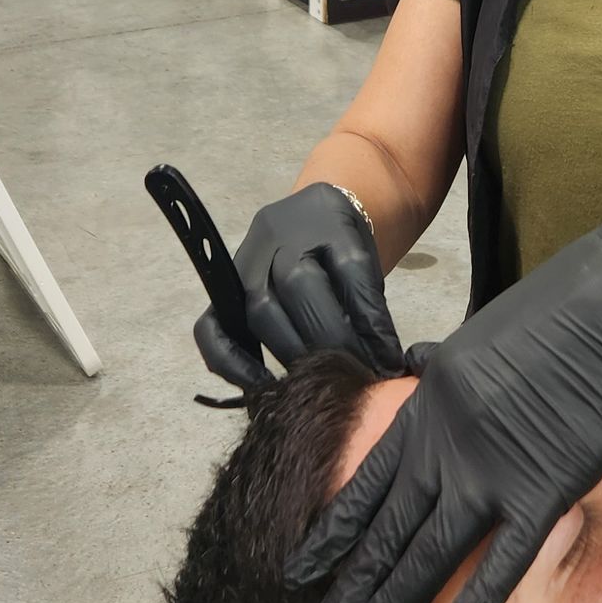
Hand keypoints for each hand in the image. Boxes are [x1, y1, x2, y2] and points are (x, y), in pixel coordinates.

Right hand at [193, 183, 404, 388]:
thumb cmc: (344, 247)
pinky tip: (258, 384)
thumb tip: (380, 363)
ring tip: (317, 382)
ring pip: (260, 308)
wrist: (310, 217)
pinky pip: (212, 325)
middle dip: (330, 340)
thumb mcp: (368, 259)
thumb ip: (368, 302)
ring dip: (291, 353)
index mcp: (328, 218)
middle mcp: (280, 234)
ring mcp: (246, 259)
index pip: (351, 269)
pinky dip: (231, 360)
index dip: (371, 321)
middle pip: (299, 285)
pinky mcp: (224, 288)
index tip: (389, 361)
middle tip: (354, 377)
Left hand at [285, 181, 601, 602]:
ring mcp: (492, 467)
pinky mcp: (546, 487)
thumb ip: (447, 378)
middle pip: (382, 535)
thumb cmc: (563, 312)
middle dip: (342, 601)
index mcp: (429, 405)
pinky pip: (500, 562)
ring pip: (424, 558)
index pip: (366, 485)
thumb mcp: (478, 340)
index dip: (330, 536)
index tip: (295, 575)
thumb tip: (421, 374)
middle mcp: (447, 442)